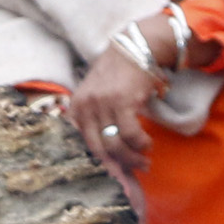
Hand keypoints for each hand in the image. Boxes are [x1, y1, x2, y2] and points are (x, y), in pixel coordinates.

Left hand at [66, 45, 161, 181]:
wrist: (137, 47)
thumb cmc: (119, 74)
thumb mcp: (97, 95)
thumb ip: (94, 119)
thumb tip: (104, 152)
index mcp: (76, 107)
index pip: (83, 145)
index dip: (99, 164)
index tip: (113, 177)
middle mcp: (85, 106)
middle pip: (98, 150)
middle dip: (116, 167)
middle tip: (131, 176)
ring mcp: (102, 104)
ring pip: (115, 145)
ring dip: (132, 158)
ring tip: (145, 162)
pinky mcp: (122, 102)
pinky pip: (130, 134)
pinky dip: (140, 143)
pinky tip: (147, 144)